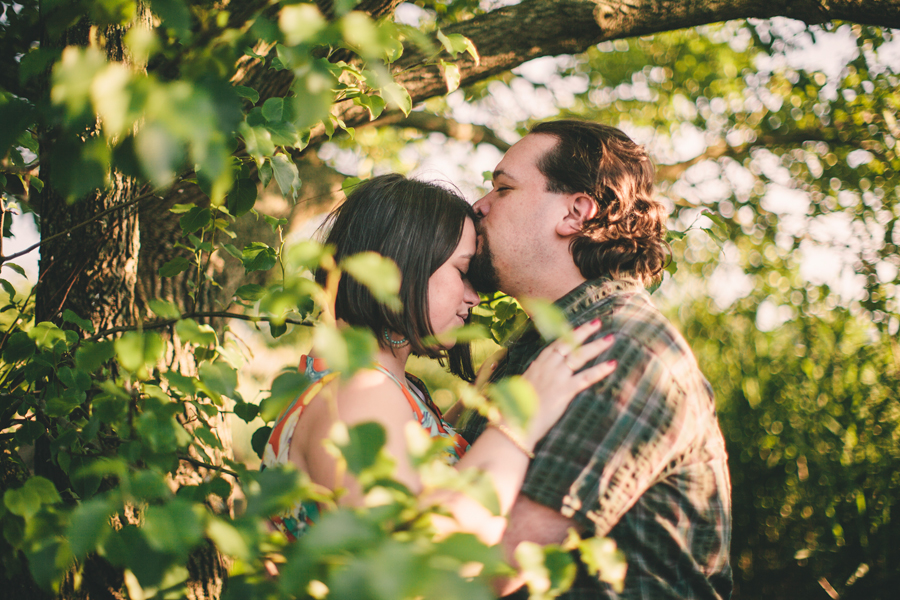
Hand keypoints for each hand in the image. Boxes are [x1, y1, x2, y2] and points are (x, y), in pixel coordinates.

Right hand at [519, 319, 615, 446]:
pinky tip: (612, 365)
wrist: (514, 422)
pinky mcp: (564, 391)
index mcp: (537, 366)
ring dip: (596, 346)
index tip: (577, 327)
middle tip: (598, 323)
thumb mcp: (523, 388)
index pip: (554, 345)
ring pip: (579, 356)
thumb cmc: (517, 409)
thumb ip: (534, 379)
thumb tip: (536, 376)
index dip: (567, 335)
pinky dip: (600, 370)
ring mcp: (556, 378)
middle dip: (584, 332)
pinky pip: (585, 377)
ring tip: (610, 338)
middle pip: (568, 344)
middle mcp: (547, 367)